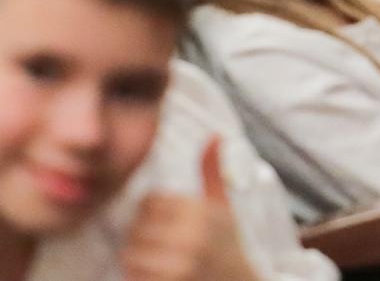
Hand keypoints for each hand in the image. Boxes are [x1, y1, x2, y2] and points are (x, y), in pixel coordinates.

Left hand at [121, 137, 259, 280]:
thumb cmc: (226, 246)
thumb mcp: (223, 207)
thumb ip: (212, 172)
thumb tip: (216, 135)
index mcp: (204, 211)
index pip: (151, 201)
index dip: (152, 212)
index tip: (166, 223)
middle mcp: (193, 236)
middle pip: (137, 226)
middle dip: (142, 236)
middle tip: (157, 245)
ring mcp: (180, 264)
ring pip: (130, 252)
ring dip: (137, 259)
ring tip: (156, 261)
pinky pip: (134, 276)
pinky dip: (138, 277)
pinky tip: (156, 275)